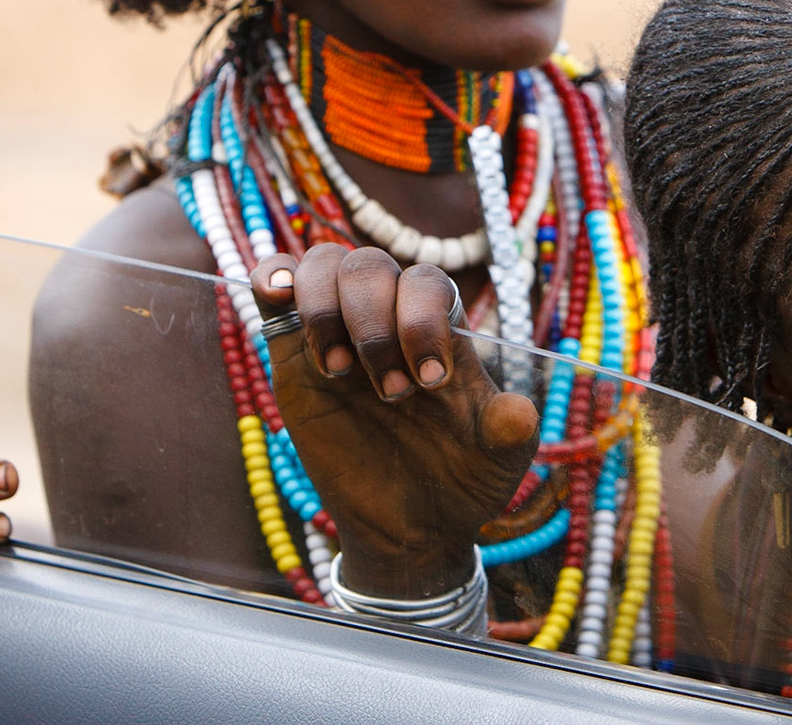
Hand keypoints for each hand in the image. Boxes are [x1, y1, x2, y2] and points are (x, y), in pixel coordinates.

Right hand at [252, 247, 538, 598]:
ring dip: (324, 310)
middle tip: (391, 396)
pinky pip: (276, 286)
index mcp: (441, 327)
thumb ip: (510, 431)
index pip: (426, 281)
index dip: (422, 321)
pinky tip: (280, 295)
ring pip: (323, 265)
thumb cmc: (462, 478)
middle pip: (370, 266)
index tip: (431, 383)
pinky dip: (273, 275)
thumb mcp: (499, 459)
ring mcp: (339, 330)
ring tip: (337, 371)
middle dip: (374, 326)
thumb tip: (518, 412)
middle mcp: (390, 317)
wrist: (413, 525)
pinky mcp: (293, 354)